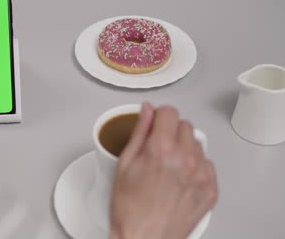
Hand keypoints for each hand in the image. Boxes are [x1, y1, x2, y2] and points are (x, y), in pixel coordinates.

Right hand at [109, 104, 217, 238]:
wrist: (143, 238)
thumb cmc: (130, 208)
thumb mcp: (125, 164)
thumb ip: (139, 131)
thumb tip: (146, 110)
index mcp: (161, 149)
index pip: (170, 112)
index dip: (159, 116)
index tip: (155, 123)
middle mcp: (185, 159)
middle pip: (185, 126)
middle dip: (171, 131)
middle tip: (158, 148)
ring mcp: (201, 175)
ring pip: (197, 144)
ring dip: (184, 148)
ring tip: (168, 167)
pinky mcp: (211, 189)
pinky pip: (207, 164)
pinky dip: (195, 167)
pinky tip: (179, 179)